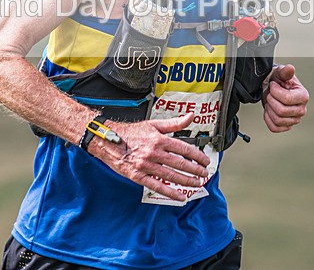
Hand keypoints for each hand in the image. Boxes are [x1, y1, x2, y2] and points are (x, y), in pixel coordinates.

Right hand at [90, 113, 210, 201]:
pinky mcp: (138, 176)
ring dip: (187, 181)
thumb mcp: (153, 124)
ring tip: (197, 183)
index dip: (198, 156)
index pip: (185, 149)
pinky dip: (171, 192)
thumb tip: (191, 116)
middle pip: (180, 164)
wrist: (108, 140)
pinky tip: (181, 196)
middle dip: (195, 170)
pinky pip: (157, 186)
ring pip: (171, 176)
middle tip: (204, 173)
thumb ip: (174, 123)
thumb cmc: (131, 133)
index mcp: (159, 139)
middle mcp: (154, 152)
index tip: (205, 160)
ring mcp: (146, 165)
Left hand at [262, 64, 308, 132]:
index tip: (273, 85)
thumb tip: (290, 68)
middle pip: (281, 111)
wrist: (272, 88)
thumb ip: (285, 72)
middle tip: (270, 93)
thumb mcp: (280, 73)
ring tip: (270, 101)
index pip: (286, 99)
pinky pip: (274, 128)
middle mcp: (302, 110)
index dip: (275, 91)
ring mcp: (295, 119)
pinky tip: (268, 110)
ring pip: (277, 120)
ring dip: (269, 109)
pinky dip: (268, 119)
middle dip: (271, 100)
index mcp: (303, 96)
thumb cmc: (278, 80)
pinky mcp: (287, 126)